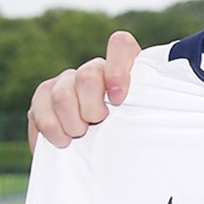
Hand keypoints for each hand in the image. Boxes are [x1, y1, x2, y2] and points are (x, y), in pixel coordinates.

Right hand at [27, 31, 139, 150]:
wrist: (95, 159)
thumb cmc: (127, 136)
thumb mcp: (143, 121)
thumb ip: (150, 107)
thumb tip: (162, 104)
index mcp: (123, 68)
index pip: (120, 45)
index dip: (118, 70)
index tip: (118, 99)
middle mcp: (94, 70)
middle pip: (88, 75)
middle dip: (93, 109)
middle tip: (99, 123)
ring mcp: (66, 80)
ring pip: (62, 94)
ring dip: (74, 123)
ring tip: (82, 134)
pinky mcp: (43, 97)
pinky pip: (40, 108)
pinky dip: (53, 129)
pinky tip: (63, 140)